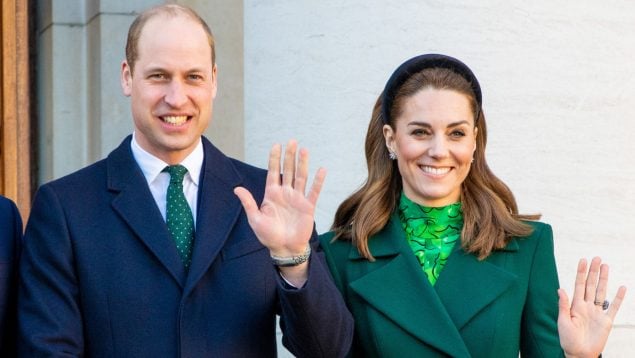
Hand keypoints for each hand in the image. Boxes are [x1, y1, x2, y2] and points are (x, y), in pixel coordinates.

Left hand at [234, 140, 325, 285]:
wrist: (284, 249)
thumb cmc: (268, 235)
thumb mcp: (255, 219)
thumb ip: (248, 202)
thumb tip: (237, 188)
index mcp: (272, 194)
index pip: (273, 172)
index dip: (275, 159)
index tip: (276, 145)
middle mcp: (285, 193)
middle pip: (289, 170)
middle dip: (289, 156)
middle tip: (292, 141)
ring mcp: (298, 199)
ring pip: (301, 177)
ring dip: (303, 163)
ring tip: (304, 150)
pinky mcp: (308, 207)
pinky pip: (314, 191)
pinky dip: (318, 181)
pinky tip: (321, 170)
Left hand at [558, 257, 626, 357]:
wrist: (579, 354)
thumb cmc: (568, 339)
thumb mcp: (563, 321)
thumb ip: (564, 305)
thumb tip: (560, 289)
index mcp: (575, 305)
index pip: (579, 285)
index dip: (580, 272)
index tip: (583, 260)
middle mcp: (587, 306)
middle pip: (590, 285)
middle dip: (593, 272)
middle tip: (596, 258)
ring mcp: (597, 313)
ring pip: (601, 292)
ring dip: (604, 280)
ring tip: (606, 266)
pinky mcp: (606, 321)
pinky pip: (614, 307)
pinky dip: (618, 298)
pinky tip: (622, 288)